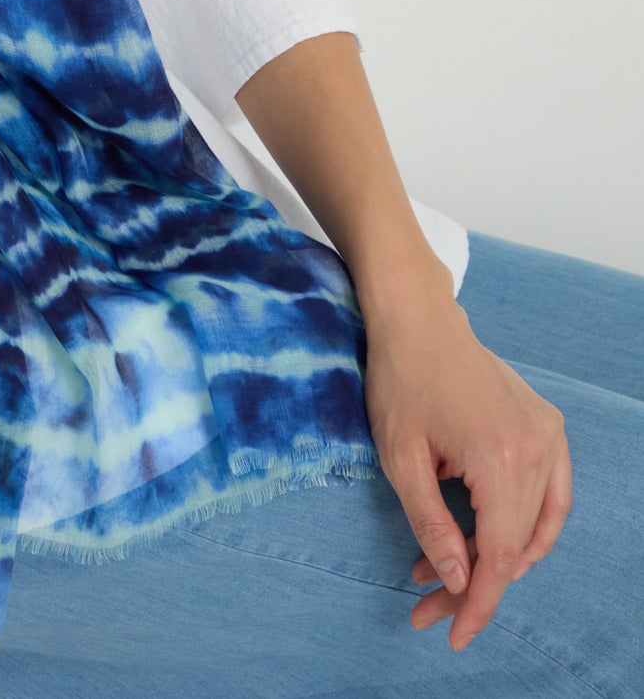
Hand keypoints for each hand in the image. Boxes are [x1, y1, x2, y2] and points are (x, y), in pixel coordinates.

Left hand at [361, 286, 571, 652]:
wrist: (418, 318)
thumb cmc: (400, 379)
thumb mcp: (401, 458)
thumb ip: (432, 524)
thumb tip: (458, 580)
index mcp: (499, 458)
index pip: (498, 556)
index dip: (477, 603)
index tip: (453, 635)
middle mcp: (536, 449)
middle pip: (515, 546)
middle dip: (473, 583)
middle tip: (428, 603)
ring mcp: (548, 436)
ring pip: (536, 526)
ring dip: (496, 557)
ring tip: (445, 568)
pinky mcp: (547, 426)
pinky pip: (552, 495)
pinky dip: (528, 527)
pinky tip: (494, 543)